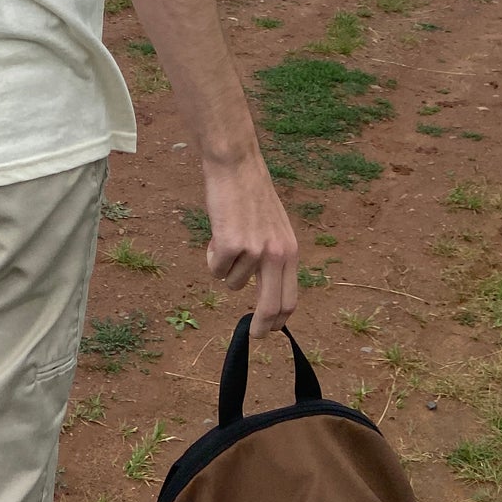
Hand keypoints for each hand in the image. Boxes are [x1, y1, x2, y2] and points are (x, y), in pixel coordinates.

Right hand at [200, 150, 298, 336]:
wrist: (236, 166)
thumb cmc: (251, 193)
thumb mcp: (274, 228)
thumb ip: (273, 257)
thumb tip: (266, 292)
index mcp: (289, 250)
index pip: (289, 298)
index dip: (279, 319)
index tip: (270, 331)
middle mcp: (276, 254)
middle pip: (270, 305)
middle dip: (261, 326)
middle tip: (254, 335)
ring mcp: (253, 250)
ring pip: (233, 282)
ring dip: (227, 267)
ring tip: (228, 236)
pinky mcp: (230, 245)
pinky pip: (216, 268)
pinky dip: (212, 256)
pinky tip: (218, 231)